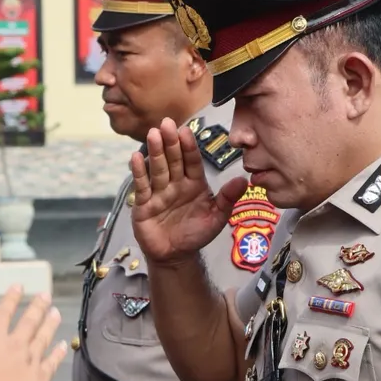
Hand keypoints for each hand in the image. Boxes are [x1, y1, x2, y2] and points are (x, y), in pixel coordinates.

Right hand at [0, 285, 65, 380]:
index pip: (3, 313)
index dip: (11, 298)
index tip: (19, 286)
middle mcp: (15, 346)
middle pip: (29, 321)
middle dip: (38, 306)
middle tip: (46, 295)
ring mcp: (31, 361)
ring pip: (44, 337)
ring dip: (50, 323)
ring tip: (56, 312)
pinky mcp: (41, 378)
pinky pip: (52, 362)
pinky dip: (58, 352)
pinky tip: (63, 345)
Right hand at [130, 117, 249, 265]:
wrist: (175, 256)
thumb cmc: (195, 234)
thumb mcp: (217, 218)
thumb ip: (228, 199)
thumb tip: (244, 180)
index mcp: (194, 183)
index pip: (192, 161)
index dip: (189, 146)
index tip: (185, 131)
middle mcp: (175, 183)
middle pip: (173, 160)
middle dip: (170, 142)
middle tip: (166, 123)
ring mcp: (159, 192)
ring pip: (157, 168)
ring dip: (155, 151)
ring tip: (153, 134)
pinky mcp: (144, 203)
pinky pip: (142, 185)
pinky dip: (139, 172)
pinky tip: (136, 157)